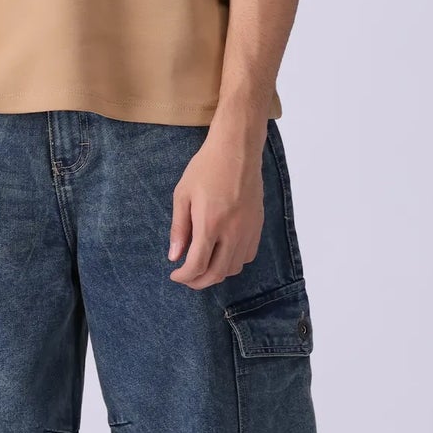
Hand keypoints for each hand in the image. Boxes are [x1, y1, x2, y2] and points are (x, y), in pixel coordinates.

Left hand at [167, 125, 264, 287]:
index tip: (175, 274)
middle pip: (217, 273)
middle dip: (199, 282)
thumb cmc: (206, 168)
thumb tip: (174, 256)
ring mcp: (248, 230)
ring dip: (216, 273)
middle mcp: (232, 231)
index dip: (184, 276)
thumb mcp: (183, 195)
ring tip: (203, 265)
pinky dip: (233, 262)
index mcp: (210, 224)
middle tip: (187, 278)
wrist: (237, 150)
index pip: (197, 265)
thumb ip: (179, 229)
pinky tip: (222, 253)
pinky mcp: (258, 225)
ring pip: (234, 268)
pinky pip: (247, 256)